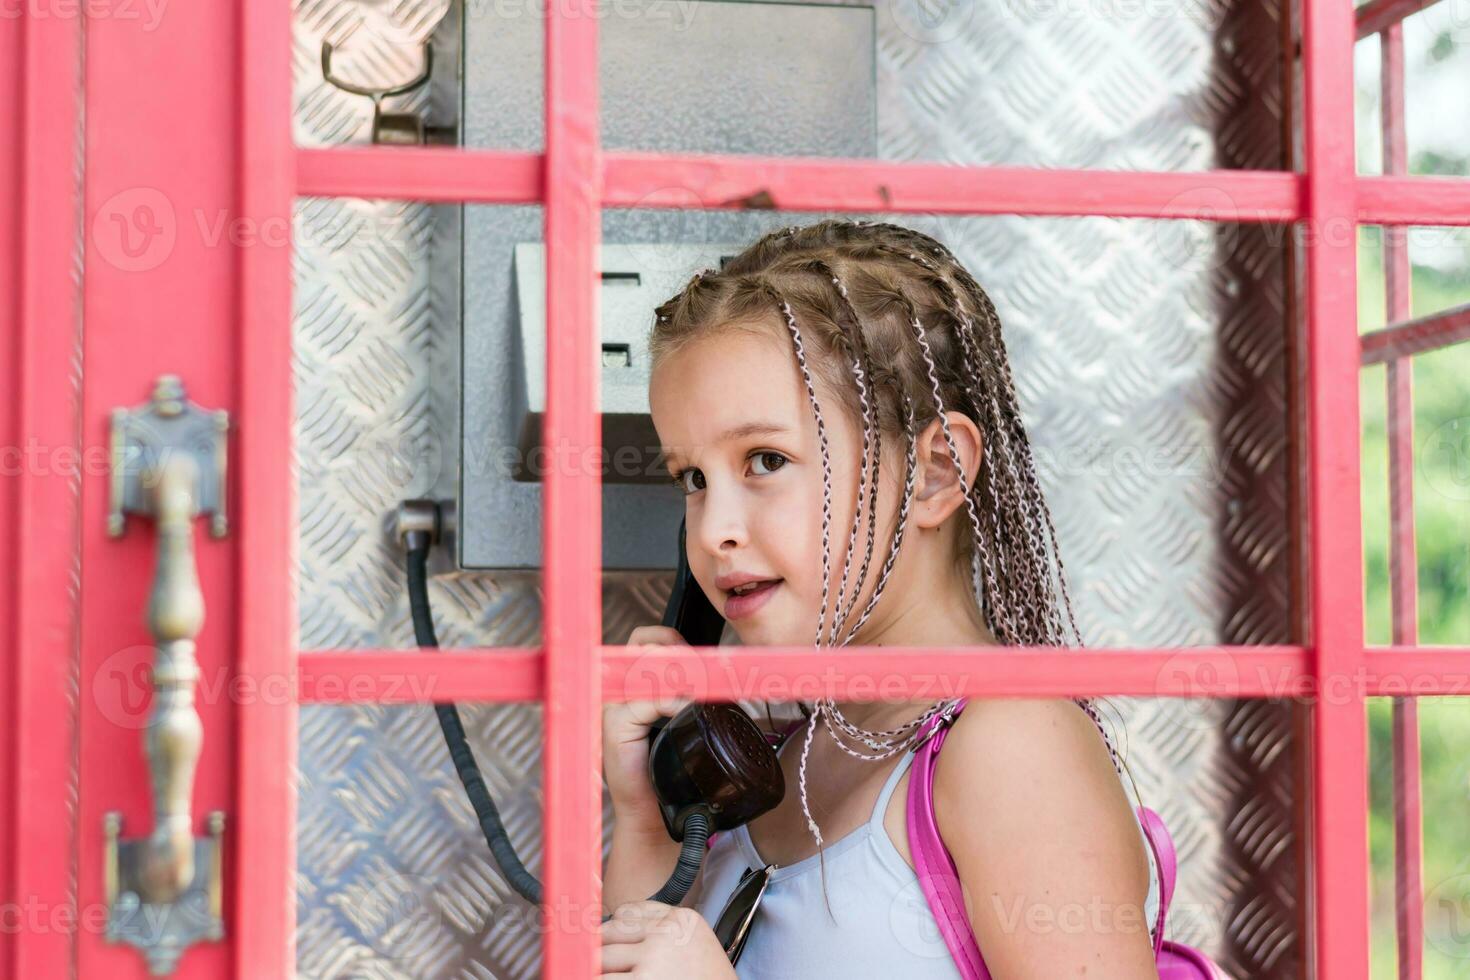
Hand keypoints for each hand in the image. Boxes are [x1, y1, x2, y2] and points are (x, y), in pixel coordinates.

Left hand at [600, 900, 736, 978]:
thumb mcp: (693, 944)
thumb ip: (662, 930)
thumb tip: (609, 926)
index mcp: (682, 919)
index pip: (629, 911)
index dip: (613, 928)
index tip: (605, 939)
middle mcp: (667, 934)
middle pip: (612, 930)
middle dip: (600, 948)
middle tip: (597, 961)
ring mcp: (653, 960)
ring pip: (602, 957)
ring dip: (597, 968)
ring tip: (596, 973)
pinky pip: (603, 979)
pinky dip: (594, 978)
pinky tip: (594, 978)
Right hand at [604, 626, 693, 829]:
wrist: (656, 815)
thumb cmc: (670, 772)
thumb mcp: (684, 723)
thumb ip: (691, 694)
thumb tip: (723, 672)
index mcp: (635, 686)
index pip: (651, 640)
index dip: (678, 643)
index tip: (707, 663)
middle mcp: (620, 691)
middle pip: (645, 643)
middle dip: (679, 652)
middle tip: (703, 674)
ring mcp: (614, 708)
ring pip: (645, 666)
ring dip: (679, 675)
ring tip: (699, 693)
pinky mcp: (614, 728)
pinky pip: (646, 701)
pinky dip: (672, 702)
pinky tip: (686, 712)